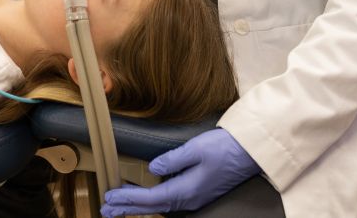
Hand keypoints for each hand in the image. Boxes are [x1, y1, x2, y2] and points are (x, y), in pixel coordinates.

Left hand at [101, 128, 260, 216]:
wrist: (250, 152)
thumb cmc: (224, 148)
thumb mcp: (196, 149)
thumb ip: (172, 159)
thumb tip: (153, 168)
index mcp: (187, 190)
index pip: (150, 198)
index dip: (128, 198)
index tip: (109, 196)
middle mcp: (189, 198)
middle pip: (152, 206)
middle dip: (127, 208)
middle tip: (105, 209)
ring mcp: (194, 197)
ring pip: (159, 205)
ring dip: (137, 205)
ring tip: (118, 206)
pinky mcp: (198, 191)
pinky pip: (169, 200)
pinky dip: (151, 201)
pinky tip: (144, 199)